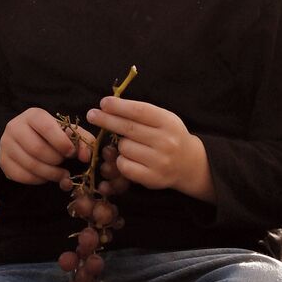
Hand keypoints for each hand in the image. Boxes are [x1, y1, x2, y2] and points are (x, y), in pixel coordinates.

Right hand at [0, 105, 83, 185]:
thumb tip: (85, 156)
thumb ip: (83, 141)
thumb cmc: (52, 136)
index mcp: (33, 115)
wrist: (27, 140)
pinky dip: (37, 180)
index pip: (47, 128)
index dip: (62, 143)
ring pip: (30, 165)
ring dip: (50, 174)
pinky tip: (44, 176)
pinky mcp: (2, 160)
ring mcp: (6, 144)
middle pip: (38, 149)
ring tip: (60, 174)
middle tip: (64, 165)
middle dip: (56, 161)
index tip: (71, 153)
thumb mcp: (68, 132)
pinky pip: (22, 176)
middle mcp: (15, 126)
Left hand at [89, 95, 212, 197]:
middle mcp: (165, 141)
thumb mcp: (163, 118)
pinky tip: (129, 158)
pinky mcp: (153, 178)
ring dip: (120, 145)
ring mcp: (160, 161)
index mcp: (168, 122)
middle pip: (128, 128)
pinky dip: (122, 161)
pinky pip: (125, 166)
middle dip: (106, 120)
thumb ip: (141, 112)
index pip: (139, 111)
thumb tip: (109, 106)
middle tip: (91, 114)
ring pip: (124, 148)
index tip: (103, 103)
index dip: (119, 106)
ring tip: (129, 144)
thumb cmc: (170, 136)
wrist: (190, 164)